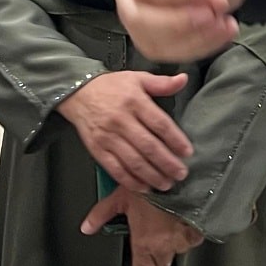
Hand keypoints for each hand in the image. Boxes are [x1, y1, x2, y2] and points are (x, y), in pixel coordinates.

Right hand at [57, 71, 192, 191]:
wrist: (78, 92)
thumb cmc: (111, 86)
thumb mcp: (137, 78)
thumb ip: (162, 83)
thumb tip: (183, 79)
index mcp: (134, 101)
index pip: (159, 123)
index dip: (175, 139)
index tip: (188, 152)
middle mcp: (121, 120)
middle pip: (148, 146)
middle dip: (167, 163)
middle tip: (181, 174)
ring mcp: (108, 137)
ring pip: (133, 161)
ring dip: (152, 175)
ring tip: (166, 184)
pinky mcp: (97, 150)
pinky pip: (115, 169)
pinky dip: (131, 181)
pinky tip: (144, 187)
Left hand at [81, 186, 203, 265]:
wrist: (178, 175)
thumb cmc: (150, 186)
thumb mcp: (120, 197)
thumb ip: (102, 214)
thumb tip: (86, 227)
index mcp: (144, 242)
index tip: (140, 258)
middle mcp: (164, 246)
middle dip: (157, 256)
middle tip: (153, 238)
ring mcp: (182, 239)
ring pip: (178, 251)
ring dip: (174, 243)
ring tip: (168, 224)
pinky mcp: (198, 230)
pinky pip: (194, 238)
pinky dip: (189, 232)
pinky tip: (183, 219)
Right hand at [114, 0, 246, 62]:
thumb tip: (215, 4)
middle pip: (140, 17)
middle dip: (182, 21)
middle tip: (216, 12)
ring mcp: (136, 16)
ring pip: (152, 41)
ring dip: (192, 39)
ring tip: (224, 23)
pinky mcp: (151, 37)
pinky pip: (167, 52)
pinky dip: (197, 48)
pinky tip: (219, 33)